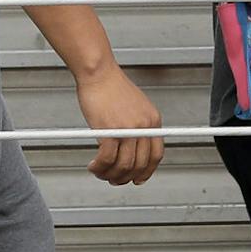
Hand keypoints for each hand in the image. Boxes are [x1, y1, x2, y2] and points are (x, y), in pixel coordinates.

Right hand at [74, 66, 164, 185]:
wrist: (99, 72)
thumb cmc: (111, 87)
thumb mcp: (135, 107)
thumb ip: (137, 128)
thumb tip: (131, 151)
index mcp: (153, 120)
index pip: (156, 155)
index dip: (147, 172)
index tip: (137, 178)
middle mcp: (144, 126)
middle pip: (140, 164)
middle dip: (125, 177)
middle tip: (113, 179)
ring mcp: (128, 129)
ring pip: (124, 165)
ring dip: (110, 174)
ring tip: (99, 172)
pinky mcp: (110, 130)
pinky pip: (107, 159)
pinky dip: (99, 167)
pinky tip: (93, 165)